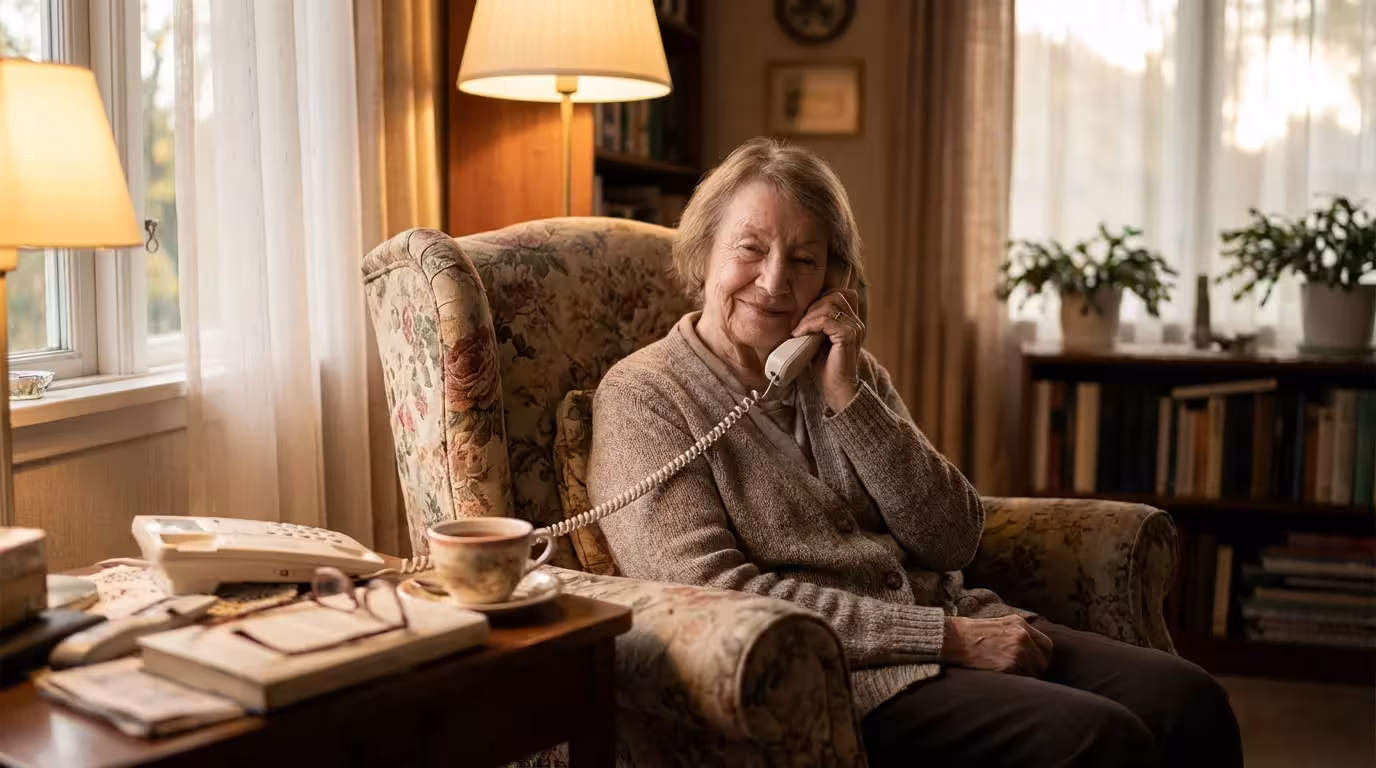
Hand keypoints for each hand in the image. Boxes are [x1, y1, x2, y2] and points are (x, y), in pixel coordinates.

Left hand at [792, 289, 864, 411]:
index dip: (822, 298)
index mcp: (851, 322)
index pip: (841, 294)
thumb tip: (801, 310)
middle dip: (813, 306)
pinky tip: (800, 334)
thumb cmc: (825, 368)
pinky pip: (826, 320)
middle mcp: (856, 323)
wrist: (836, 389)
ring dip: (809, 316)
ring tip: (798, 330)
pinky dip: (809, 325)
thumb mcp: (819, 340)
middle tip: (800, 324)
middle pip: (835, 295)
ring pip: (830, 305)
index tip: (806, 315)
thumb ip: (818, 324)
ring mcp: (854, 329)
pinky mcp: (847, 337)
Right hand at [941, 615, 1053, 676]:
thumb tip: (1032, 650)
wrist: (953, 639)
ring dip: (1024, 675)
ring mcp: (1017, 651)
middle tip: (1022, 672)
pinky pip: (1021, 678)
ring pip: (1034, 672)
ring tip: (1008, 673)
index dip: (1042, 656)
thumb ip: (1017, 634)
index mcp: (1019, 624)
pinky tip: (1001, 675)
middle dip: (1035, 668)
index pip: (1046, 645)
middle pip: (1043, 660)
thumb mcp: (999, 625)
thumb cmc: (970, 634)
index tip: (1034, 662)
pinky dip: (1014, 679)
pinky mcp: (1009, 666)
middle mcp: (1022, 636)